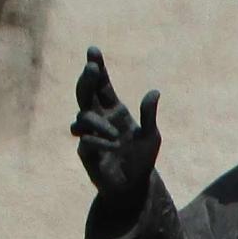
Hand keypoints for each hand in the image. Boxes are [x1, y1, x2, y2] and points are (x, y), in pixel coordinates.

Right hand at [71, 46, 161, 210]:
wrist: (134, 188)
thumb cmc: (143, 160)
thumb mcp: (151, 137)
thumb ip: (149, 115)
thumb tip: (154, 92)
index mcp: (115, 110)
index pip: (102, 84)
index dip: (97, 67)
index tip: (93, 50)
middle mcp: (100, 118)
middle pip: (86, 92)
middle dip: (87, 79)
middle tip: (91, 68)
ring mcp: (90, 134)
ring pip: (83, 116)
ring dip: (98, 123)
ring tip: (115, 137)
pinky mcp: (85, 151)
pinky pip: (84, 139)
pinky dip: (96, 141)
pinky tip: (109, 148)